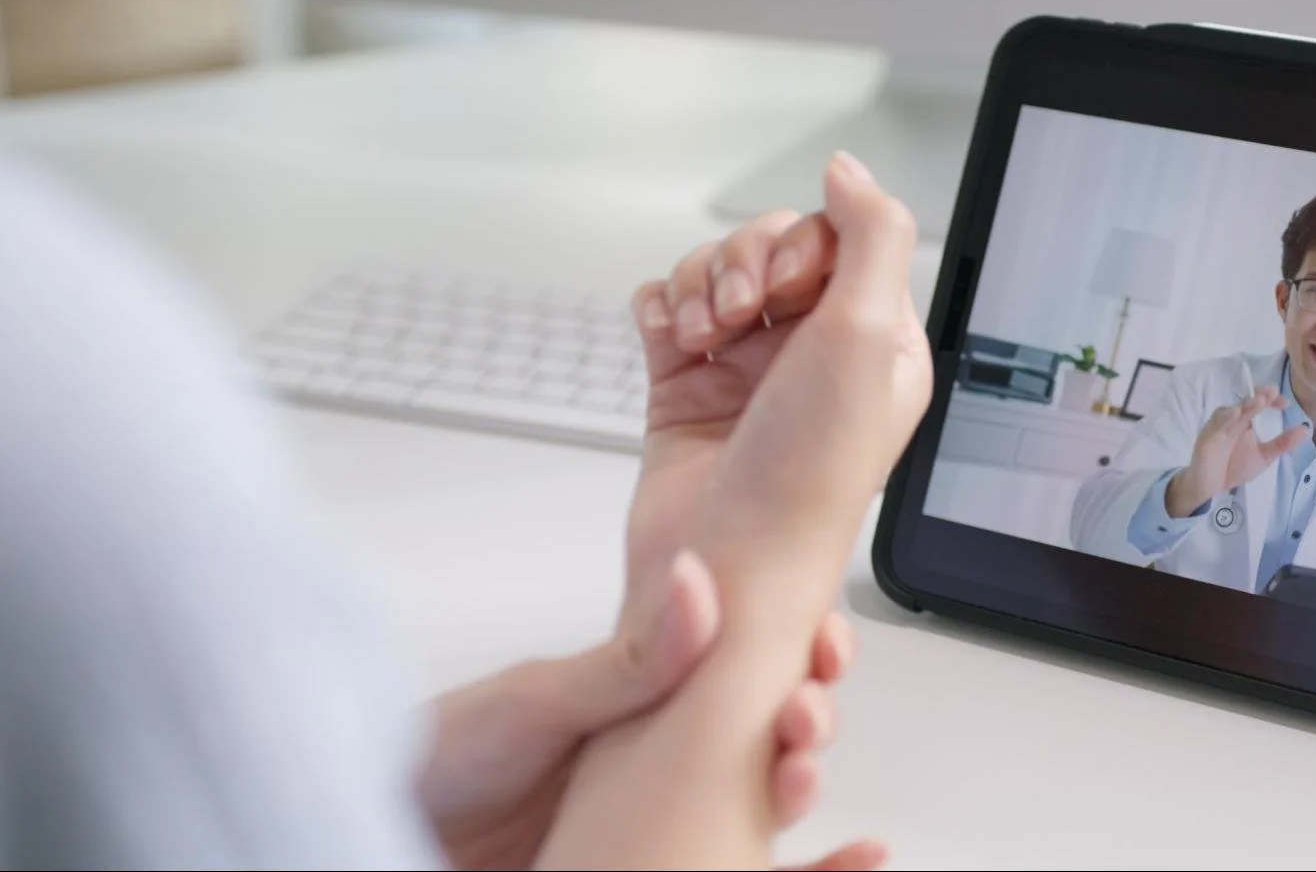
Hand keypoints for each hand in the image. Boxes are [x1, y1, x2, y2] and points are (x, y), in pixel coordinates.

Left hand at [419, 550, 877, 870]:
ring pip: (757, 810)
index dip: (796, 662)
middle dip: (806, 725)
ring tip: (806, 778)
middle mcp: (656, 766)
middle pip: (764, 742)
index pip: (743, 677)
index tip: (827, 650)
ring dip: (800, 790)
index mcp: (640, 709)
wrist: (364, 825)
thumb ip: (631, 660)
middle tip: (809, 720)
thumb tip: (701, 583)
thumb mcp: (538, 699)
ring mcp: (654, 828)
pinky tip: (839, 863)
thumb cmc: (439, 761)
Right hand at [536, 152, 929, 868]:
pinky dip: (660, 312)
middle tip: (739, 317)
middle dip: (743, 265)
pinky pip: (664, 306)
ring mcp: (747, 369)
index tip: (789, 291)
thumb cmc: (804, 480)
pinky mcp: (685, 387)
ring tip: (702, 343)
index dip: (801, 244)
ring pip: (712, 269)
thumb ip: (871, 234)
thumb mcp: (867, 337)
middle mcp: (815, 352)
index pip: (838, 236)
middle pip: (769, 243)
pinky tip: (670, 346)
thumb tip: (849, 169)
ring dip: (697, 289)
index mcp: (877, 343)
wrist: (721, 575)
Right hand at [1164, 385, 1308, 516]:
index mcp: (1245, 421)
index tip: (1285, 403)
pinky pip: (1215, 425)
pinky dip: (1225, 418)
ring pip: (1231, 411)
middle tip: (1272, 393)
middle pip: (1245, 402)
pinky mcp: (1207, 438)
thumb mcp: (1264, 456)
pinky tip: (1236, 414)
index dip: (1270, 399)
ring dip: (1245, 405)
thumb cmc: (1234, 467)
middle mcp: (1232, 420)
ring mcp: (1218, 427)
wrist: (1210, 488)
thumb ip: (1282, 443)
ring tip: (1259, 401)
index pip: (1258, 403)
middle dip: (1259, 396)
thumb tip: (1306, 429)